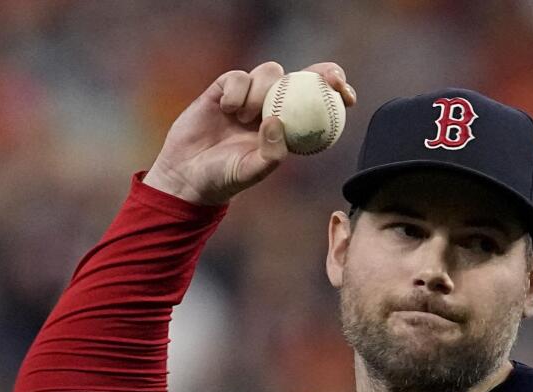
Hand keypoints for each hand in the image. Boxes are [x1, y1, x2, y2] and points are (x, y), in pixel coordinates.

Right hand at [143, 61, 356, 205]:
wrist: (186, 174)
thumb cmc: (224, 178)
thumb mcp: (251, 172)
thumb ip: (270, 152)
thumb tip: (278, 122)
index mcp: (288, 128)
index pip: (317, 103)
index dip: (334, 92)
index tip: (346, 94)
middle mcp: (272, 108)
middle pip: (301, 78)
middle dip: (319, 73)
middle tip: (325, 78)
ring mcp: (249, 97)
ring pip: (270, 73)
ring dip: (262, 91)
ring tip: (243, 118)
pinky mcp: (223, 89)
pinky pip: (238, 76)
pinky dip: (236, 90)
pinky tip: (226, 109)